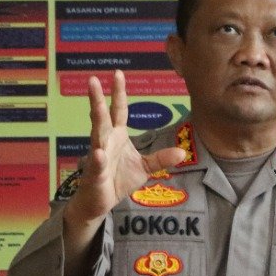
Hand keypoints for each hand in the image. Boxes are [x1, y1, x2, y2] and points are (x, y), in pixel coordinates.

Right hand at [65, 70, 185, 230]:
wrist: (102, 202)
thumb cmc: (118, 179)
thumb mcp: (144, 168)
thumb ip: (160, 158)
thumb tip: (182, 151)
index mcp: (116, 135)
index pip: (118, 110)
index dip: (118, 92)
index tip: (117, 73)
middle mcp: (104, 141)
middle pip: (102, 117)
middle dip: (97, 99)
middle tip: (93, 80)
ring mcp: (98, 156)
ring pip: (96, 135)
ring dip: (96, 120)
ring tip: (96, 106)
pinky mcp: (95, 174)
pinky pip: (97, 165)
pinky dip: (98, 160)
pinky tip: (98, 153)